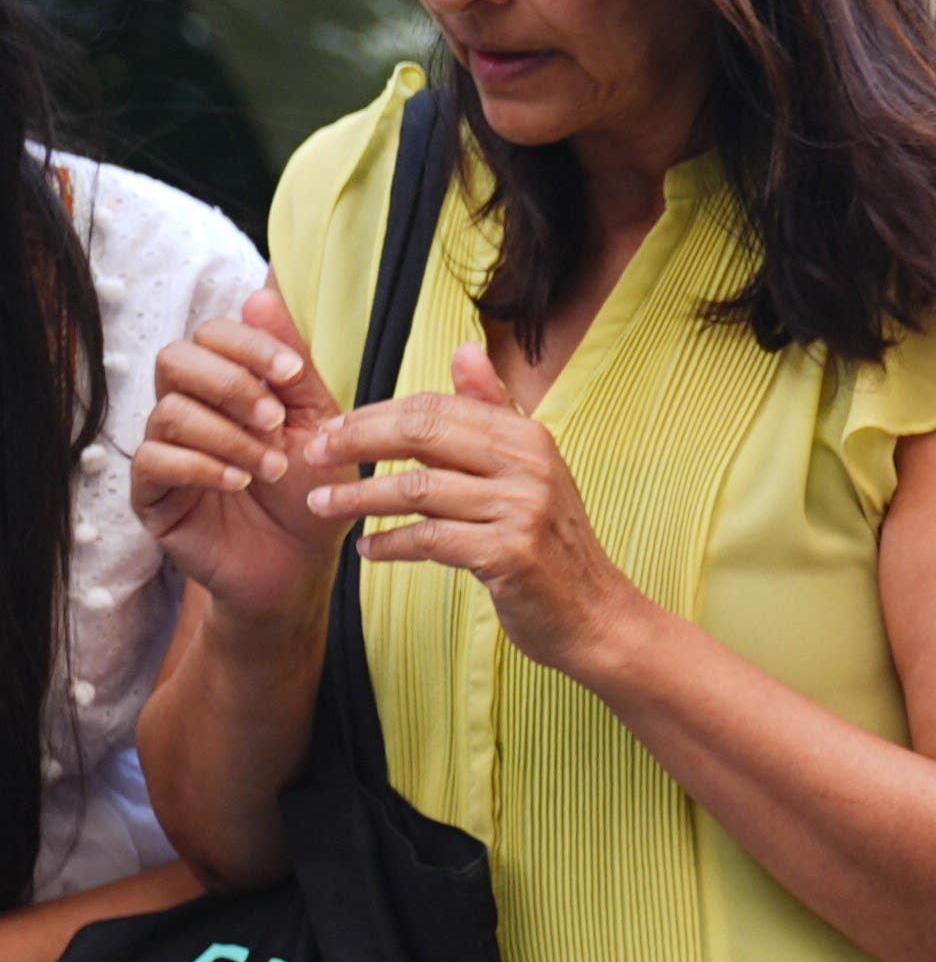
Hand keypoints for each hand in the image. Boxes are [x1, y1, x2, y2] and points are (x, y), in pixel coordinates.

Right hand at [135, 290, 350, 617]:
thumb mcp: (318, 424)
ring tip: (270, 468)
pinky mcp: (150, 492)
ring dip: (229, 436)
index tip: (293, 373)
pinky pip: (153, 460)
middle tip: (275, 421)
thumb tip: (264, 294)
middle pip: (174, 359)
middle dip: (230, 384)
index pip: (211, 334)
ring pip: (168, 411)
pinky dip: (202, 466)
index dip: (248, 345)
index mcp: (225, 384)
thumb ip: (295, 366)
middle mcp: (186, 407)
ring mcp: (164, 448)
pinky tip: (238, 483)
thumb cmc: (309, 490)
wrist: (300, 564)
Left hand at [305, 344, 655, 679]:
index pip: (435, 407)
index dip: (375, 414)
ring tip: (320, 506)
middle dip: (358, 442)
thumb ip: (492, 409)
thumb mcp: (529, 468)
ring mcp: (522, 509)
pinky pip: (430, 539)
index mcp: (528, 437)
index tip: (332, 429)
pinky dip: (390, 543)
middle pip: (422, 435)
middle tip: (313, 456)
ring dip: (359, 497)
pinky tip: (366, 548)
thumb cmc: (550, 541)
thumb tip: (464, 348)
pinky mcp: (510, 555)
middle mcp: (529, 466)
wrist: (595, 612)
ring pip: (418, 490)